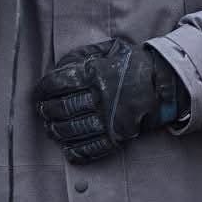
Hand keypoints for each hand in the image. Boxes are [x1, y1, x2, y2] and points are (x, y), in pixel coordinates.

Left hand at [35, 38, 183, 164]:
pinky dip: (75, 151)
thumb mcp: (109, 50)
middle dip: (46, 111)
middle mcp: (100, 97)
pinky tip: (66, 148)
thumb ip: (84, 55)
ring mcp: (108, 119)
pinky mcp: (117, 136)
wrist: (164, 85)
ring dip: (56, 131)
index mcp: (96, 74)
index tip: (37, 93)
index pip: (58, 83)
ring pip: (72, 130)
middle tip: (42, 111)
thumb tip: (59, 66)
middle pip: (62, 108)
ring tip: (50, 128)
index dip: (42, 89)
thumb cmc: (133, 65)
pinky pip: (90, 148)